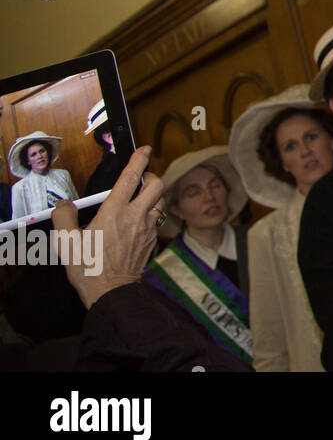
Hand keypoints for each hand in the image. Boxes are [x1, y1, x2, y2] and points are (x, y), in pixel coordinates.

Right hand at [50, 146, 163, 308]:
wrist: (111, 290)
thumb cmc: (88, 267)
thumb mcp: (66, 241)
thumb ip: (64, 217)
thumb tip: (65, 205)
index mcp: (114, 212)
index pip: (131, 177)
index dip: (139, 159)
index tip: (144, 149)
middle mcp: (135, 216)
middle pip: (156, 185)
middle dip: (151, 175)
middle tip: (141, 177)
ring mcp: (147, 228)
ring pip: (161, 201)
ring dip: (154, 194)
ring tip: (142, 196)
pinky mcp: (152, 240)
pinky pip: (158, 219)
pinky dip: (152, 213)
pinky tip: (140, 219)